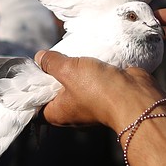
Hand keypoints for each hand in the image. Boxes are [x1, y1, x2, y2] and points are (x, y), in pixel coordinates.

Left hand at [34, 51, 165, 133]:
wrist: (135, 97)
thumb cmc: (98, 90)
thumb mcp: (67, 70)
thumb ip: (51, 63)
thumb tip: (39, 58)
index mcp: (58, 113)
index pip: (35, 105)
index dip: (30, 90)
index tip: (30, 72)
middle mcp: (72, 111)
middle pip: (54, 92)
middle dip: (52, 75)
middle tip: (49, 57)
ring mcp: (89, 103)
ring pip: (75, 84)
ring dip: (74, 70)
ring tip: (69, 52)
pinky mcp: (105, 93)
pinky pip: (93, 80)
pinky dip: (91, 69)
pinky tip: (88, 55)